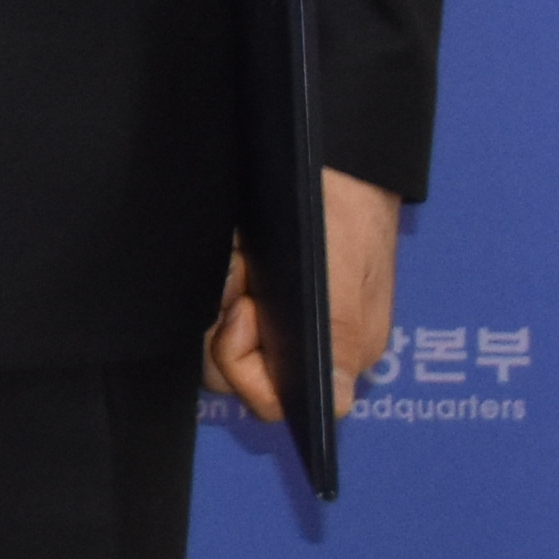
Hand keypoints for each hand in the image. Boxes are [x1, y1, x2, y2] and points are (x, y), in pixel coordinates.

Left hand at [205, 166, 404, 429]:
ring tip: (239, 252)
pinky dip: (220, 271)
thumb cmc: (341, 210)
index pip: (267, 398)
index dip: (243, 363)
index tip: (243, 311)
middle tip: (239, 271)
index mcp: (334, 353)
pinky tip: (234, 245)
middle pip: (231, 368)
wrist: (328, 150)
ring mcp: (274, 309)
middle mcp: (301, 339)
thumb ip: (336, 344)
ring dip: (219, 291)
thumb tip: (332, 408)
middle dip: (223, 323)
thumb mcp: (342, 279)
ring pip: (215, 330)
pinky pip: (216, 294)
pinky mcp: (253, 280)